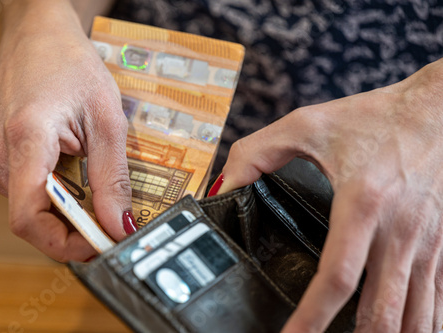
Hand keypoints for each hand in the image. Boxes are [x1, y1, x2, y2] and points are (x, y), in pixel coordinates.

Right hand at [0, 1, 134, 261]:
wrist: (38, 37)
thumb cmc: (70, 66)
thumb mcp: (107, 120)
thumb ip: (112, 177)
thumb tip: (120, 225)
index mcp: (25, 142)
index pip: (30, 219)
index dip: (67, 244)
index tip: (103, 245)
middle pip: (34, 222)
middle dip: (75, 232)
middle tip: (114, 223)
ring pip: (33, 212)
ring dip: (70, 215)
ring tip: (101, 195)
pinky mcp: (4, 160)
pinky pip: (31, 195)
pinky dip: (60, 200)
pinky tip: (82, 181)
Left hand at [216, 58, 442, 331]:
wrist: (438, 108)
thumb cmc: (373, 116)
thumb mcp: (305, 124)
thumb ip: (256, 153)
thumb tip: (224, 189)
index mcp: (362, 203)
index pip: (336, 277)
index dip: (311, 318)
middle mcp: (398, 231)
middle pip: (382, 312)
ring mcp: (427, 242)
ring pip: (415, 316)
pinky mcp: (442, 244)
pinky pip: (439, 299)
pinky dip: (423, 325)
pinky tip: (406, 332)